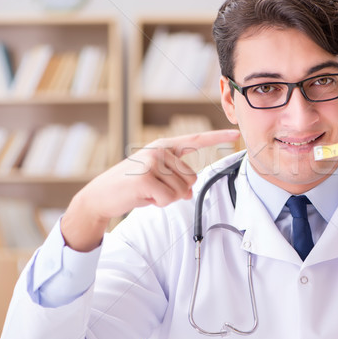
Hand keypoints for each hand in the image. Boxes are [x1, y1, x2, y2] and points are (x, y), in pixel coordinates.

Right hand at [61, 129, 240, 250]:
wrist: (102, 196)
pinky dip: (159, 204)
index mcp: (165, 146)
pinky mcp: (145, 178)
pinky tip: (144, 197)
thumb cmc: (132, 186)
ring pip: (181, 191)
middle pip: (191, 179)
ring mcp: (152, 163)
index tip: (235, 134)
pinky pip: (168, 199)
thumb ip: (176, 180)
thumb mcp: (157, 179)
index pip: (196, 140)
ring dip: (167, 198)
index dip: (217, 138)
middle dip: (177, 191)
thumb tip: (188, 193)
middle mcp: (160, 150)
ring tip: (148, 192)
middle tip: (155, 188)